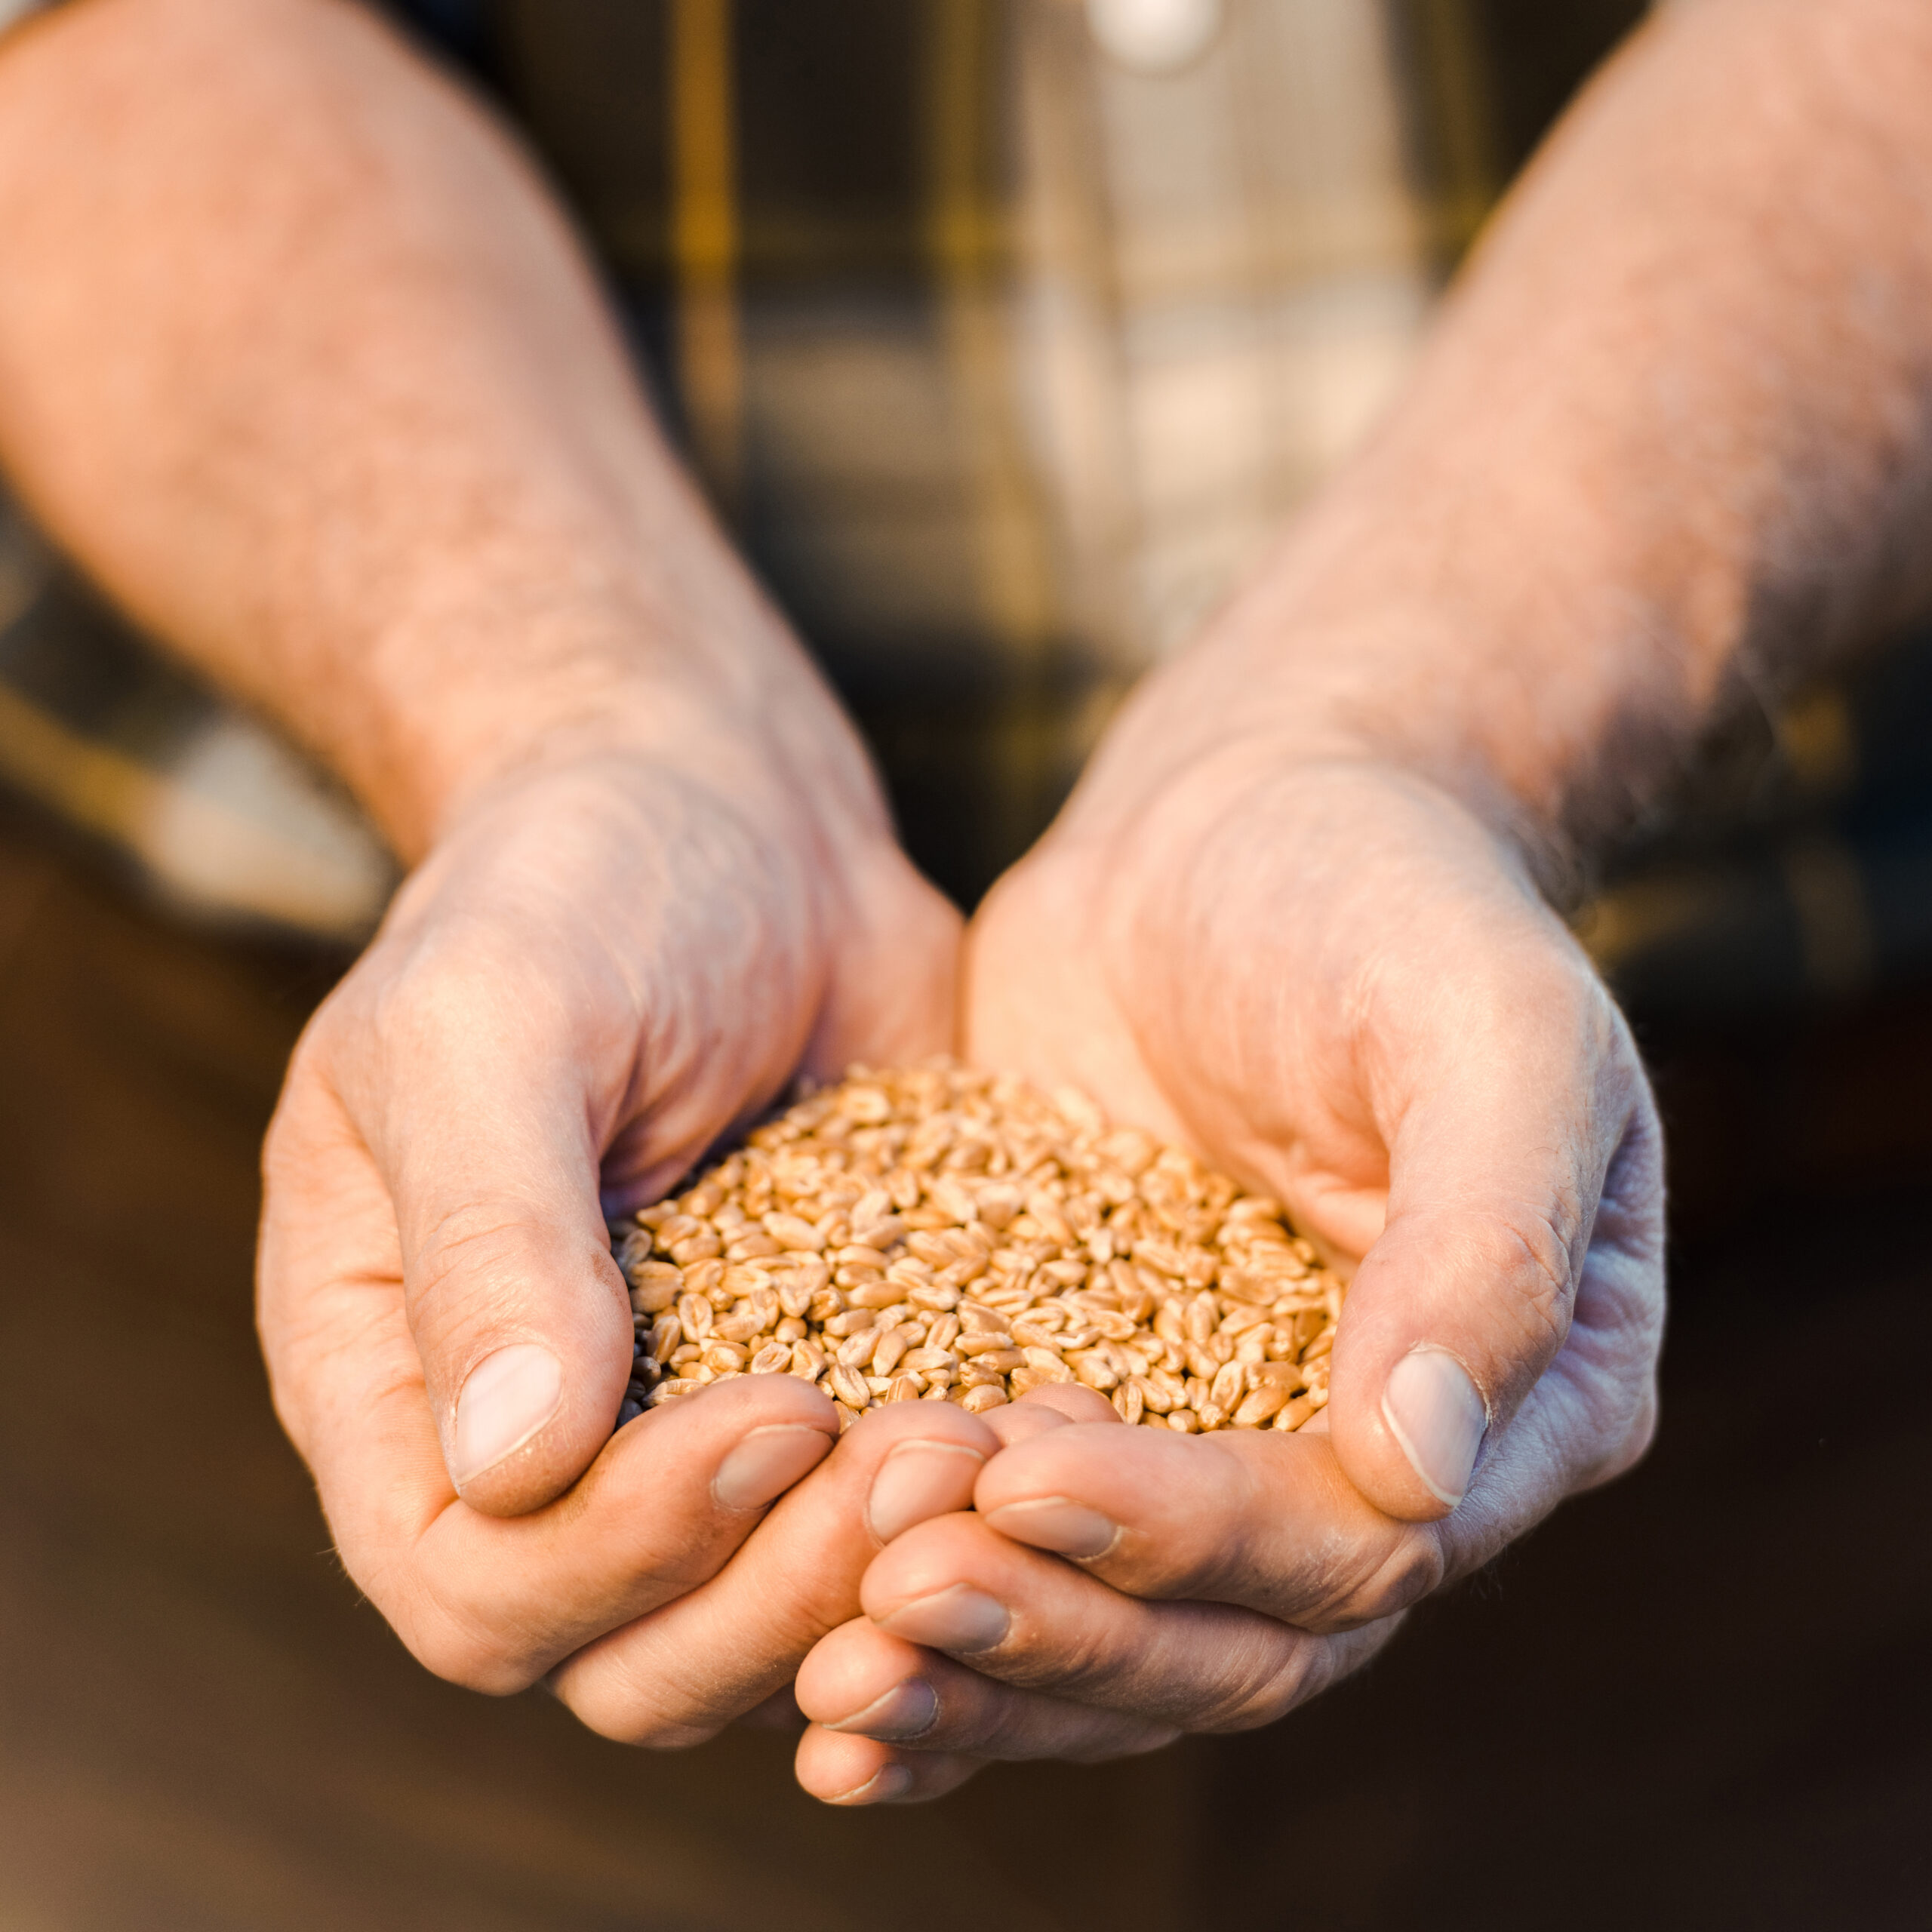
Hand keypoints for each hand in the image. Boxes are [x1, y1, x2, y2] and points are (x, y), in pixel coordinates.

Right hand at [256, 726, 960, 1718]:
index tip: (774, 1407)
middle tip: (928, 1453)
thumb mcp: (491, 1019)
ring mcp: (692, 1431)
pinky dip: (977, 1519)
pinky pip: (893, 1528)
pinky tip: (1067, 1424)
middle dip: (785, 1589)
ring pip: (780, 1627)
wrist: (732, 817)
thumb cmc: (576, 885)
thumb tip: (512, 1467)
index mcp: (398, 1376)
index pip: (470, 1591)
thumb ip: (486, 1232)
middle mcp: (537, 1443)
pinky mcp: (839, 1387)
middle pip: (636, 1658)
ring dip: (893, 1576)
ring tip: (1003, 1442)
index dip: (617, 1558)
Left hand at [787, 712, 1662, 1799]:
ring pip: (1112, 1631)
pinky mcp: (1092, 1400)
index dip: (1189, 1539)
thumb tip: (1421, 1469)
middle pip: (1222, 1638)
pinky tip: (810, 1657)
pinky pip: (1020, 1551)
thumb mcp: (1484, 1028)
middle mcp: (1379, 1463)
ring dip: (977, 1674)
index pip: (1354, 1543)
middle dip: (1058, 1635)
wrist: (1244, 815)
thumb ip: (1487, 1237)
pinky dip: (932, 1618)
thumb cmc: (1388, 896)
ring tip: (829, 1678)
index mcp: (1517, 1401)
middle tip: (886, 1610)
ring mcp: (1225, 1444)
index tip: (1020, 1474)